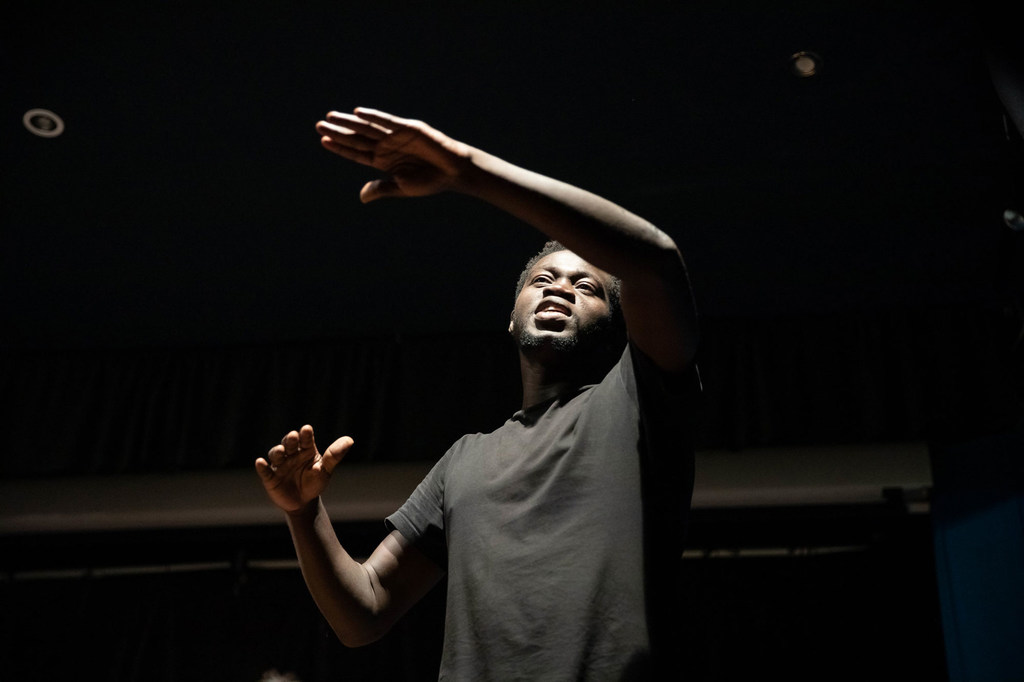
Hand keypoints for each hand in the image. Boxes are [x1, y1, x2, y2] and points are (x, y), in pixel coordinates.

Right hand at [256, 425, 352, 513]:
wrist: (304, 502)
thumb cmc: (315, 481)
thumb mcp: (326, 469)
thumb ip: (334, 455)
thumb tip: (350, 440)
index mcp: (306, 449)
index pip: (305, 439)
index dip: (305, 434)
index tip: (307, 430)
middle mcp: (292, 454)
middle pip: (289, 444)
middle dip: (290, 440)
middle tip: (293, 437)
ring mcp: (280, 465)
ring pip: (276, 455)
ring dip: (277, 451)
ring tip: (281, 451)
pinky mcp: (270, 477)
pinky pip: (265, 470)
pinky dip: (262, 466)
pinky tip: (260, 462)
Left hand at [315, 107, 473, 202]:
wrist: (453, 172)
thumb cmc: (430, 181)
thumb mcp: (402, 187)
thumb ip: (381, 188)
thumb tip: (362, 197)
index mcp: (383, 160)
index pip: (356, 152)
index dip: (340, 147)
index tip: (323, 141)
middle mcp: (386, 146)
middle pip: (357, 137)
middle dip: (339, 131)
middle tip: (319, 125)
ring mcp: (396, 136)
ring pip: (367, 128)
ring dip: (349, 122)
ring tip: (331, 116)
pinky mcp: (408, 128)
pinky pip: (387, 121)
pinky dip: (373, 116)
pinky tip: (358, 113)